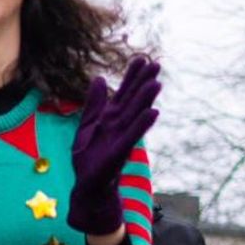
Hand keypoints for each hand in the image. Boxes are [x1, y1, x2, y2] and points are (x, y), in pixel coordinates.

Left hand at [66, 55, 161, 236]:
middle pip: (132, 100)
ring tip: (156, 83)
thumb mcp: (87, 127)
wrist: (88, 186)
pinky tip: (152, 112)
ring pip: (134, 115)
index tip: (142, 58)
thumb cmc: (88, 158)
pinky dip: (141, 124)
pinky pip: (132, 136)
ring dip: (145, 100)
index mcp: (109, 118)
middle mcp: (118, 125)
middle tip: (156, 64)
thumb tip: (100, 79)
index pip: (123, 93)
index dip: (131, 77)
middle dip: (143, 83)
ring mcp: (120, 138)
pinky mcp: (119, 152)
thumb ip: (94, 105)